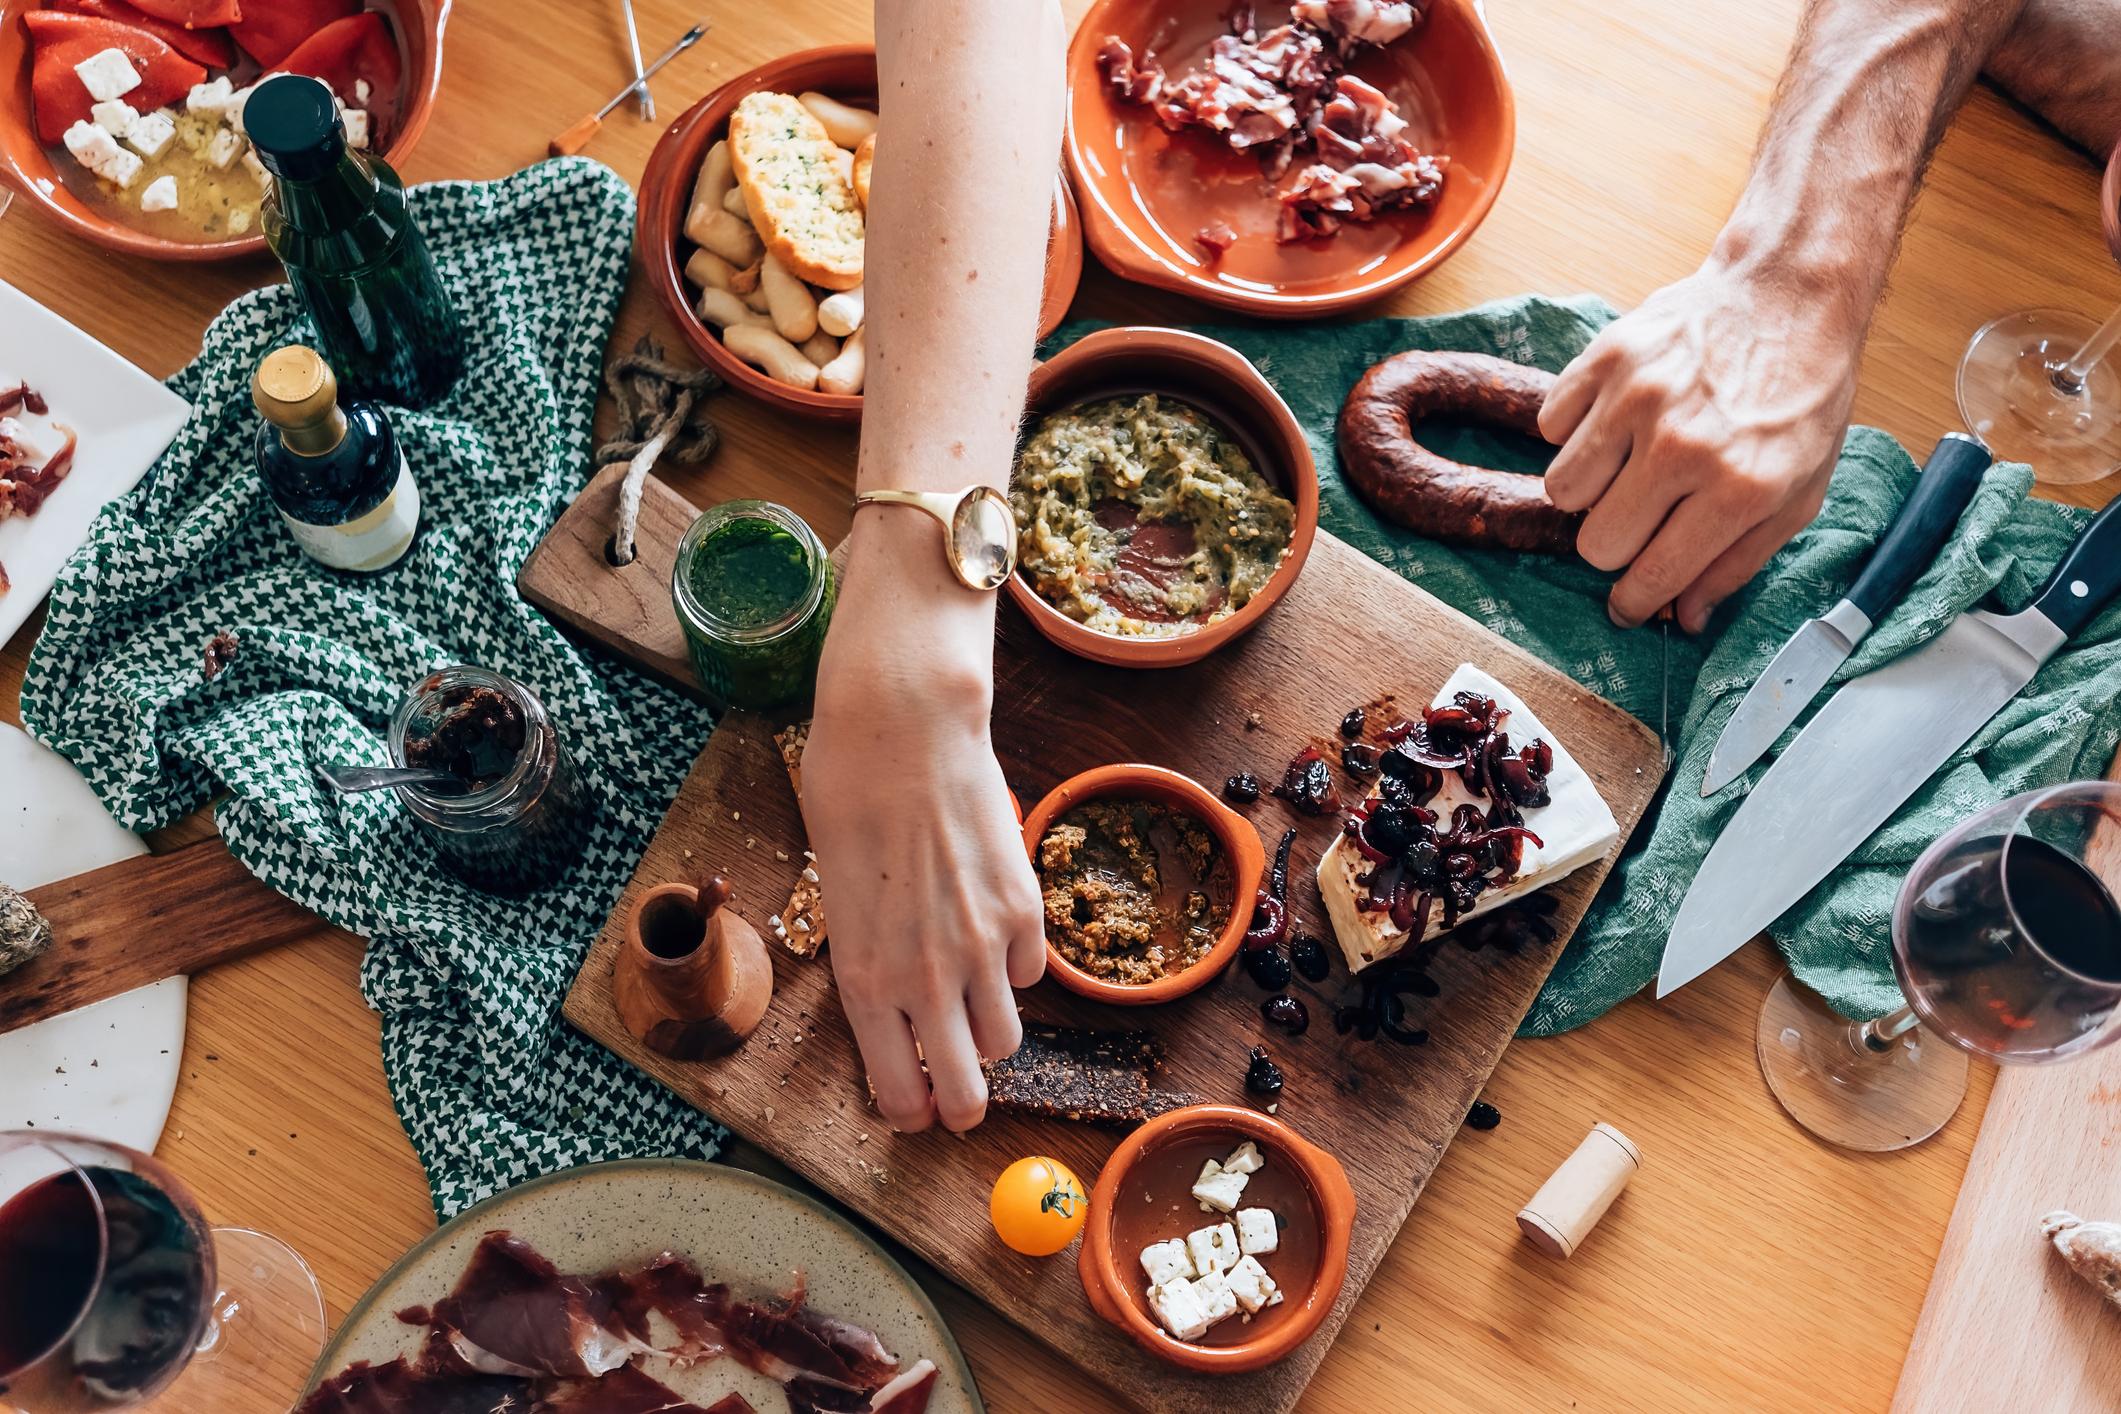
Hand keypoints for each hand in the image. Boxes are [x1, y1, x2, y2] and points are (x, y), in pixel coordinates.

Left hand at [800, 588, 1044, 1132]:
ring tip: (969, 1002)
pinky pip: (1030, 973)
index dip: (908, 1112)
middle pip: (965, 1091)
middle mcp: (927, 978)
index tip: (912, 1112)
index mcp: (865, 981)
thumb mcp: (838, 896)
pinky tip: (991, 936)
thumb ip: (869, 962)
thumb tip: (894, 1005)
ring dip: (986, 1032)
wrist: (904, 731)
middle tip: (957, 1101)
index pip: (899, 1089)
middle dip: (960, 1106)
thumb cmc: (848, 799)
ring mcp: (983, 947)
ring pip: (1004, 1037)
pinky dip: (1014, 969)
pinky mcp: (1024, 909)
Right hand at [1537, 263, 1862, 631]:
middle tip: (1642, 516)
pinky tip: (1616, 420)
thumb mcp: (1798, 491)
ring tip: (1627, 464)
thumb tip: (1685, 617)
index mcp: (1739, 488)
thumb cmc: (1800, 396)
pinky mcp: (1604, 361)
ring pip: (1563, 491)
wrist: (1789, 293)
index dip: (1634, 603)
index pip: (1653, 575)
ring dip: (1591, 489)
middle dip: (1615, 543)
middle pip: (1596, 542)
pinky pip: (1551, 429)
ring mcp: (1637, 400)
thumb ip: (1740, 561)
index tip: (1627, 606)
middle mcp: (1683, 447)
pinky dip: (1575, 432)